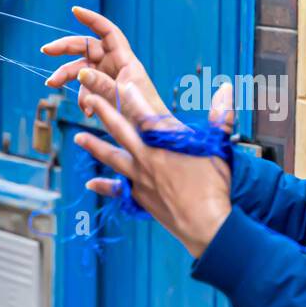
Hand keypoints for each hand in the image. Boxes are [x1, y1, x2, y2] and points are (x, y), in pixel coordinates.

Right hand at [41, 6, 166, 122]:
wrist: (151, 137)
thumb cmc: (145, 114)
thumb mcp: (123, 98)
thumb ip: (101, 84)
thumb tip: (82, 73)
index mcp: (125, 61)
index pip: (108, 32)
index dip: (92, 20)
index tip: (74, 10)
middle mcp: (115, 66)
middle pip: (87, 49)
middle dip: (66, 49)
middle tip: (45, 50)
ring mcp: (108, 80)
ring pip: (81, 71)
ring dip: (66, 77)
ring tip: (52, 85)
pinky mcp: (103, 94)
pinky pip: (86, 90)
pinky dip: (83, 99)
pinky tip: (88, 111)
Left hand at [74, 82, 235, 258]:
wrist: (205, 224)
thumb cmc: (215, 186)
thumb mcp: (220, 147)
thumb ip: (220, 116)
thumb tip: (227, 89)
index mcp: (166, 142)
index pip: (144, 112)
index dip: (132, 95)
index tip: (120, 82)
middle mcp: (148, 157)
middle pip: (120, 130)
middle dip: (104, 111)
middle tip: (88, 98)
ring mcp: (140, 177)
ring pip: (112, 157)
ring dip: (94, 145)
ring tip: (79, 137)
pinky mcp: (139, 196)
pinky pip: (117, 189)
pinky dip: (104, 186)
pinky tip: (91, 184)